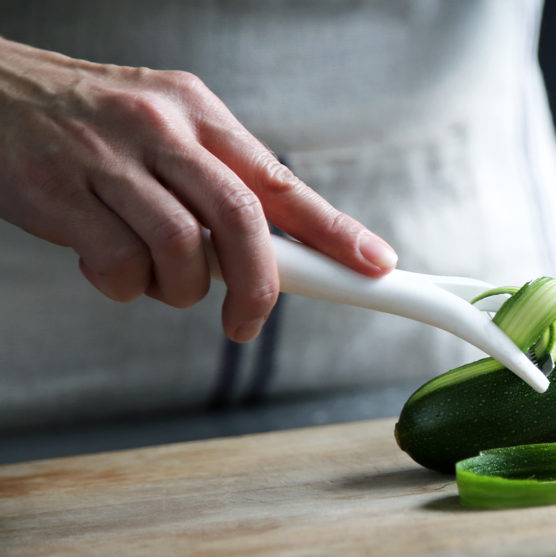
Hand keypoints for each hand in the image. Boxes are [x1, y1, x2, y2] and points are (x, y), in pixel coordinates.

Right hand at [0, 38, 396, 341]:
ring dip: (178, 289)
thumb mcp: (166, 129)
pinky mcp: (60, 194)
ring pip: (181, 249)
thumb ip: (218, 182)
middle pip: (242, 219)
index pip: (282, 181)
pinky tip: (107, 265)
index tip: (374, 264)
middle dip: (259, 285)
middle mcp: (161, 130)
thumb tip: (279, 250)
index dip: (334, 230)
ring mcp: (109, 160)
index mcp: (199, 114)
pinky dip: (123, 286)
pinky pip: (118, 266)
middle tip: (248, 322)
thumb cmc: (90, 124)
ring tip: (155, 277)